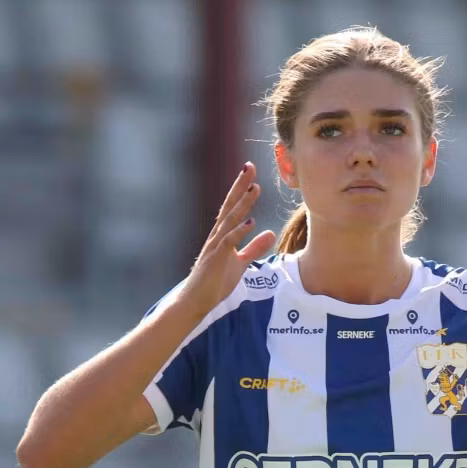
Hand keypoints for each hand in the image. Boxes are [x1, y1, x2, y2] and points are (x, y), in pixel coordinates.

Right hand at [182, 161, 277, 314]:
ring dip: (242, 204)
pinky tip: (250, 222)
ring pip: (230, 220)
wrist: (196, 300)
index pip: (233, 208)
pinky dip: (239, 232)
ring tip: (255, 189)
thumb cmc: (215, 282)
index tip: (252, 174)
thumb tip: (271, 233)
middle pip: (230, 206)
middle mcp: (217, 236)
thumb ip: (254, 247)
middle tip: (250, 167)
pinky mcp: (215, 259)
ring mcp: (215, 246)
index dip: (242, 191)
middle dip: (240, 187)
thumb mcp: (240, 262)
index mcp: (223, 235)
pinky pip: (228, 242)